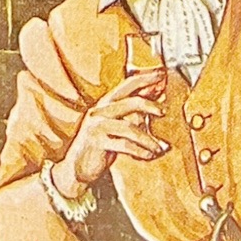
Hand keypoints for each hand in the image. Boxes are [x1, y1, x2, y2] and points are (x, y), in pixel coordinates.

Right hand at [52, 68, 168, 202]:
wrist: (76, 167)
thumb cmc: (100, 144)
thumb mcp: (116, 125)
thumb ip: (133, 112)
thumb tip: (155, 97)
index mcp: (105, 103)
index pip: (127, 84)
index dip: (145, 78)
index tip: (162, 74)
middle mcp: (100, 111)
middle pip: (129, 102)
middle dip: (150, 105)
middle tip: (164, 111)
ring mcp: (97, 126)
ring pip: (129, 127)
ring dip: (148, 138)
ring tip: (160, 147)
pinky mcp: (96, 143)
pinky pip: (124, 145)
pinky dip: (140, 151)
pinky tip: (149, 155)